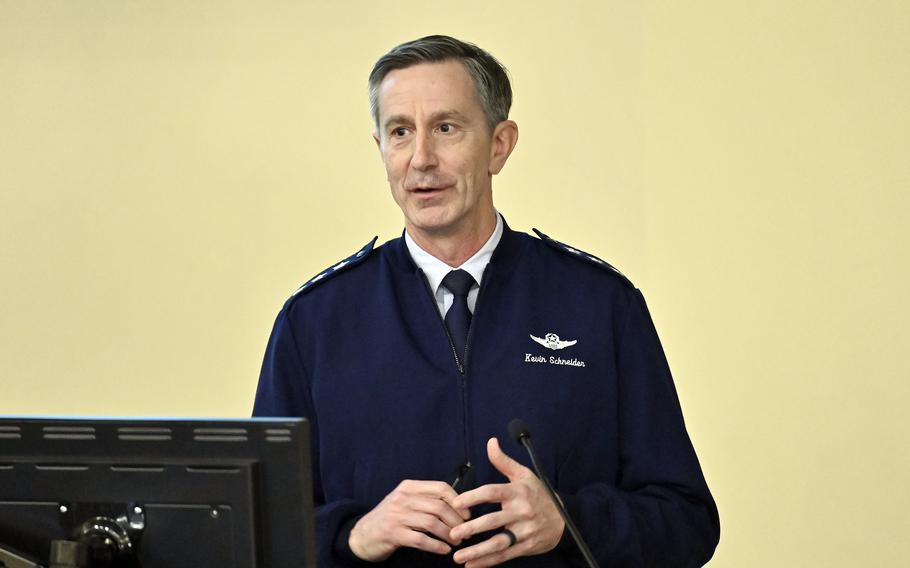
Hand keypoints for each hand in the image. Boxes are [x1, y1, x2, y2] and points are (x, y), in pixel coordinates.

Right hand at [348, 479, 471, 561]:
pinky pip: (421, 540)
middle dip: (456, 521)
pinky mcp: (393, 534)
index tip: (467, 514)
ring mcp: (396, 516)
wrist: (362, 535)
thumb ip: (426, 499)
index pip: (440, 488)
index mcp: (408, 487)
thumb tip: (459, 505)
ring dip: (449, 534)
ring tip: (456, 542)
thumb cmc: (391, 518)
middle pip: (439, 506)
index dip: (458, 501)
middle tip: (464, 532)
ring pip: (432, 523)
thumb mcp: (405, 501)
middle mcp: (402, 498)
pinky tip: (444, 550)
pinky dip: (436, 546)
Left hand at [449, 438, 564, 566]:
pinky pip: (505, 555)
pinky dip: (488, 562)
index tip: (456, 504)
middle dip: (471, 528)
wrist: (564, 519)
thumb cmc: (538, 494)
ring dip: (477, 551)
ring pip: (498, 542)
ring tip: (458, 556)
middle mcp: (521, 512)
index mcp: (517, 492)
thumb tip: (491, 442)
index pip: (492, 493)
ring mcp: (524, 531)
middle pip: (493, 521)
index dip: (473, 497)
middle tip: (453, 534)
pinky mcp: (526, 546)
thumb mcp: (524, 475)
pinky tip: (471, 565)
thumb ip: (503, 461)